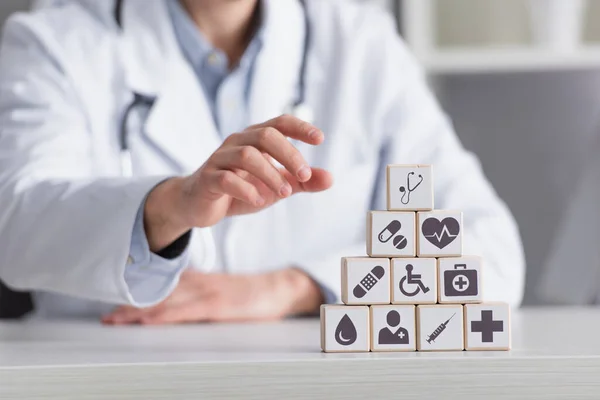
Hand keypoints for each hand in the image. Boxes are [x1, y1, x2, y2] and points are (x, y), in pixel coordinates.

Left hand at [102, 268, 323, 324]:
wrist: (278, 288)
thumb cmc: (253, 292)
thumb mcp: (223, 288)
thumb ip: (201, 291)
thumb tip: (180, 298)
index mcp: (201, 280)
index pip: (164, 288)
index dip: (140, 296)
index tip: (119, 304)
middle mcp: (200, 284)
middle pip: (160, 295)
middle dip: (132, 306)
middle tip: (109, 317)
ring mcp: (208, 294)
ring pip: (167, 302)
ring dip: (141, 311)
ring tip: (118, 320)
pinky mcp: (217, 306)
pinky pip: (186, 311)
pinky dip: (165, 315)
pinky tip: (150, 319)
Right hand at [143, 115, 331, 250]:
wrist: (199, 204)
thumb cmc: (241, 189)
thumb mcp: (276, 186)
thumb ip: (301, 182)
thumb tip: (330, 178)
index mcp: (255, 139)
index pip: (279, 123)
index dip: (300, 127)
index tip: (320, 139)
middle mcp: (237, 143)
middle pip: (266, 136)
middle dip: (289, 155)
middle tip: (304, 176)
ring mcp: (220, 159)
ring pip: (246, 156)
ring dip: (271, 174)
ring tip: (284, 193)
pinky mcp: (208, 179)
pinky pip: (226, 179)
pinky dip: (246, 190)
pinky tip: (259, 201)